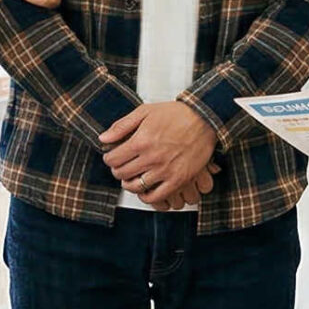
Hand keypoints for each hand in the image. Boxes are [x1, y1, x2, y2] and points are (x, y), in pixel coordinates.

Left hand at [99, 100, 218, 205]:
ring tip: (131, 178)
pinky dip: (146, 196)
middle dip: (117, 170)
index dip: (109, 159)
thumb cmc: (177, 114)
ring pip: (136, 187)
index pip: (113, 159)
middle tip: (121, 166)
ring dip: (129, 184)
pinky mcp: (178, 180)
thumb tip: (103, 138)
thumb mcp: (145, 112)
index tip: (112, 157)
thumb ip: (122, 126)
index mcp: (141, 141)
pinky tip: (145, 189)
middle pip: (122, 174)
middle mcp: (151, 158)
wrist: (204, 120)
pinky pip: (156, 197)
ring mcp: (165, 170)